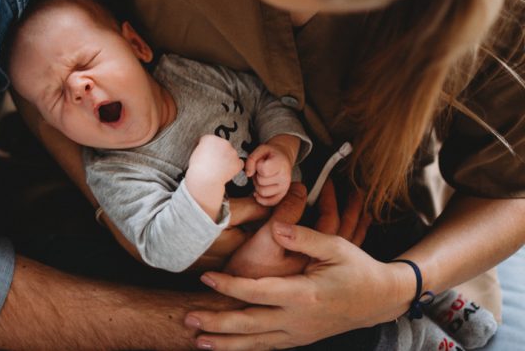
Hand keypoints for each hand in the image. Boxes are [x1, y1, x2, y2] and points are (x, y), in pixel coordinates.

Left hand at [186, 185, 379, 350]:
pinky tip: (225, 348)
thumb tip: (277, 227)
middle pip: (249, 324)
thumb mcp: (336, 246)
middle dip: (216, 323)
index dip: (229, 285)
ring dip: (225, 343)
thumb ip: (304, 237)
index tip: (206, 277)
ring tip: (197, 342)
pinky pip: (267, 346)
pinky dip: (245, 348)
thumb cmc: (357, 268)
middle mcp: (298, 319)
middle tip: (187, 319)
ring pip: (255, 342)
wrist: (380, 299)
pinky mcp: (300, 338)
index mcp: (304, 294)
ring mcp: (299, 333)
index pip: (257, 291)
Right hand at [188, 134, 243, 185]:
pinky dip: (234, 166)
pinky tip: (226, 170)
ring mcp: (232, 152)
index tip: (206, 154)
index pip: (210, 140)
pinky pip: (238, 163)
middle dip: (219, 152)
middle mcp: (223, 142)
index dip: (207, 148)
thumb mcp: (195, 153)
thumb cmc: (197, 168)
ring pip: (231, 154)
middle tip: (212, 162)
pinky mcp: (237, 162)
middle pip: (222, 145)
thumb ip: (203, 148)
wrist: (204, 179)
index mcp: (210, 138)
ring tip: (218, 168)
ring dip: (227, 159)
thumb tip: (208, 150)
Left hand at [245, 143, 292, 205]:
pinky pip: (270, 202)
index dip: (257, 165)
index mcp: (281, 163)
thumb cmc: (271, 153)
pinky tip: (257, 192)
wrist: (283, 157)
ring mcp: (284, 187)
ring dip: (257, 185)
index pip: (263, 170)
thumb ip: (251, 159)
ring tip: (261, 177)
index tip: (261, 161)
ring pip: (262, 192)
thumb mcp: (260, 149)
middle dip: (256, 175)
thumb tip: (248, 174)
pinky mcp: (282, 194)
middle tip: (260, 170)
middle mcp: (285, 177)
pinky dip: (261, 199)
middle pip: (261, 181)